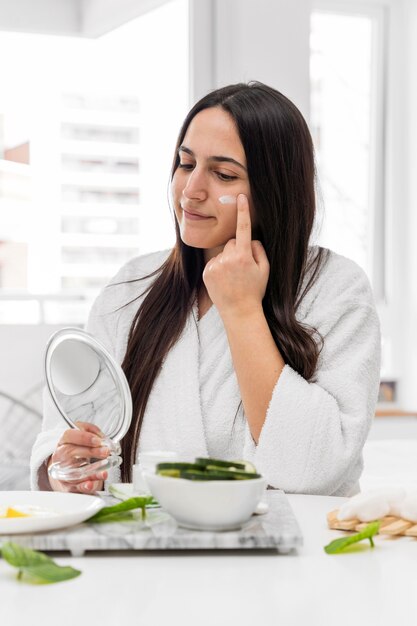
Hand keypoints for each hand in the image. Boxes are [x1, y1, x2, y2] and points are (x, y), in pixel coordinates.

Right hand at [48, 422, 108, 492]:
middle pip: (71, 452)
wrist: (68, 466)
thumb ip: (92, 431)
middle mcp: (60, 456)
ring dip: (91, 471)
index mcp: (63, 441)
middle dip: (91, 452)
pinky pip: (75, 487)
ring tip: (104, 470)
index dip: (84, 438)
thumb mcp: (84, 434)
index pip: (69, 435)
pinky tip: (91, 484)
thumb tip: (102, 437)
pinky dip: (84, 486)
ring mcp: (62, 471)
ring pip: (74, 471)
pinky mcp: (67, 485)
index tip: (98, 441)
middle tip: (106, 452)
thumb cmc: (78, 448)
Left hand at [202, 194, 269, 319]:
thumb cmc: (255, 290)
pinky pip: (214, 261)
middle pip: (232, 242)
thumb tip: (249, 239)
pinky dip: (219, 268)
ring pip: (222, 253)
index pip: (243, 228)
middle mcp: (227, 259)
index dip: (243, 211)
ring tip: (233, 277)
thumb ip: (258, 249)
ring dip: (228, 260)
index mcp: (243, 256)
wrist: (239, 312)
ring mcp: (215, 266)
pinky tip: (224, 281)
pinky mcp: (207, 272)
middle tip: (243, 269)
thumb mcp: (265, 269)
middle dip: (237, 250)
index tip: (240, 196)